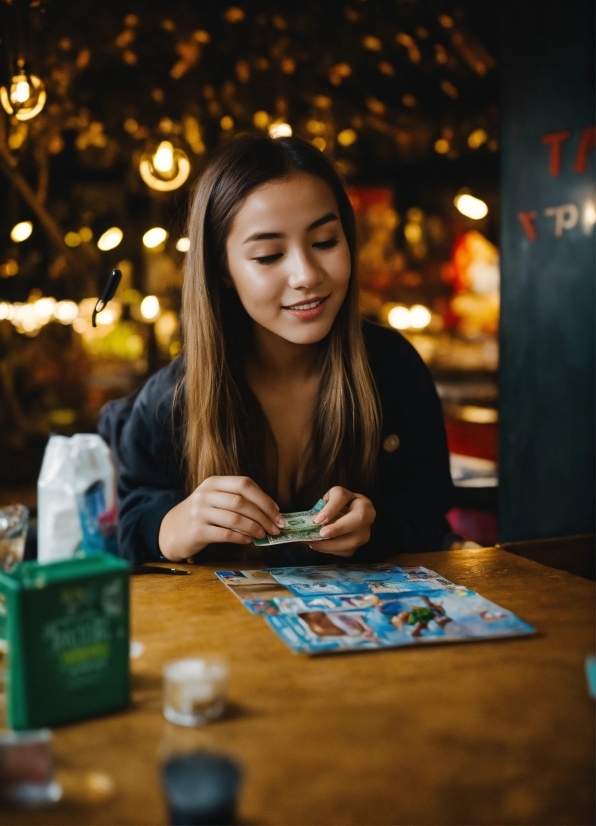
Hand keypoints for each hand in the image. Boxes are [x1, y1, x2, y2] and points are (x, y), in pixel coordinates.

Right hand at [158, 476, 285, 561]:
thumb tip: (271, 514)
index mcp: (214, 482)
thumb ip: (238, 501)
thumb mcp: (215, 500)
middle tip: (276, 528)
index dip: (264, 499)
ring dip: (255, 528)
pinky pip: (225, 534)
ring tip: (264, 535)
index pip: (245, 484)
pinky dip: (240, 537)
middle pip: (242, 501)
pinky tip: (248, 540)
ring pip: (235, 517)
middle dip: (264, 516)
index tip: (278, 513)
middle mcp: (205, 494)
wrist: (171, 530)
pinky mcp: (196, 531)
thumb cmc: (202, 515)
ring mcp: (199, 512)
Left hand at [309, 486, 375, 557]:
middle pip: (358, 518)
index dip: (330, 509)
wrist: (347, 514)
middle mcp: (367, 513)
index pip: (343, 498)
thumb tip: (315, 521)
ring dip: (332, 545)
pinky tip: (320, 547)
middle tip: (322, 534)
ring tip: (314, 544)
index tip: (317, 520)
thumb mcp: (328, 501)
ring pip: (353, 540)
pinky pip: (347, 550)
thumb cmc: (336, 506)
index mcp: (356, 497)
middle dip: (339, 528)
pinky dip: (332, 550)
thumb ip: (322, 508)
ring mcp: (366, 530)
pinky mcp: (360, 544)